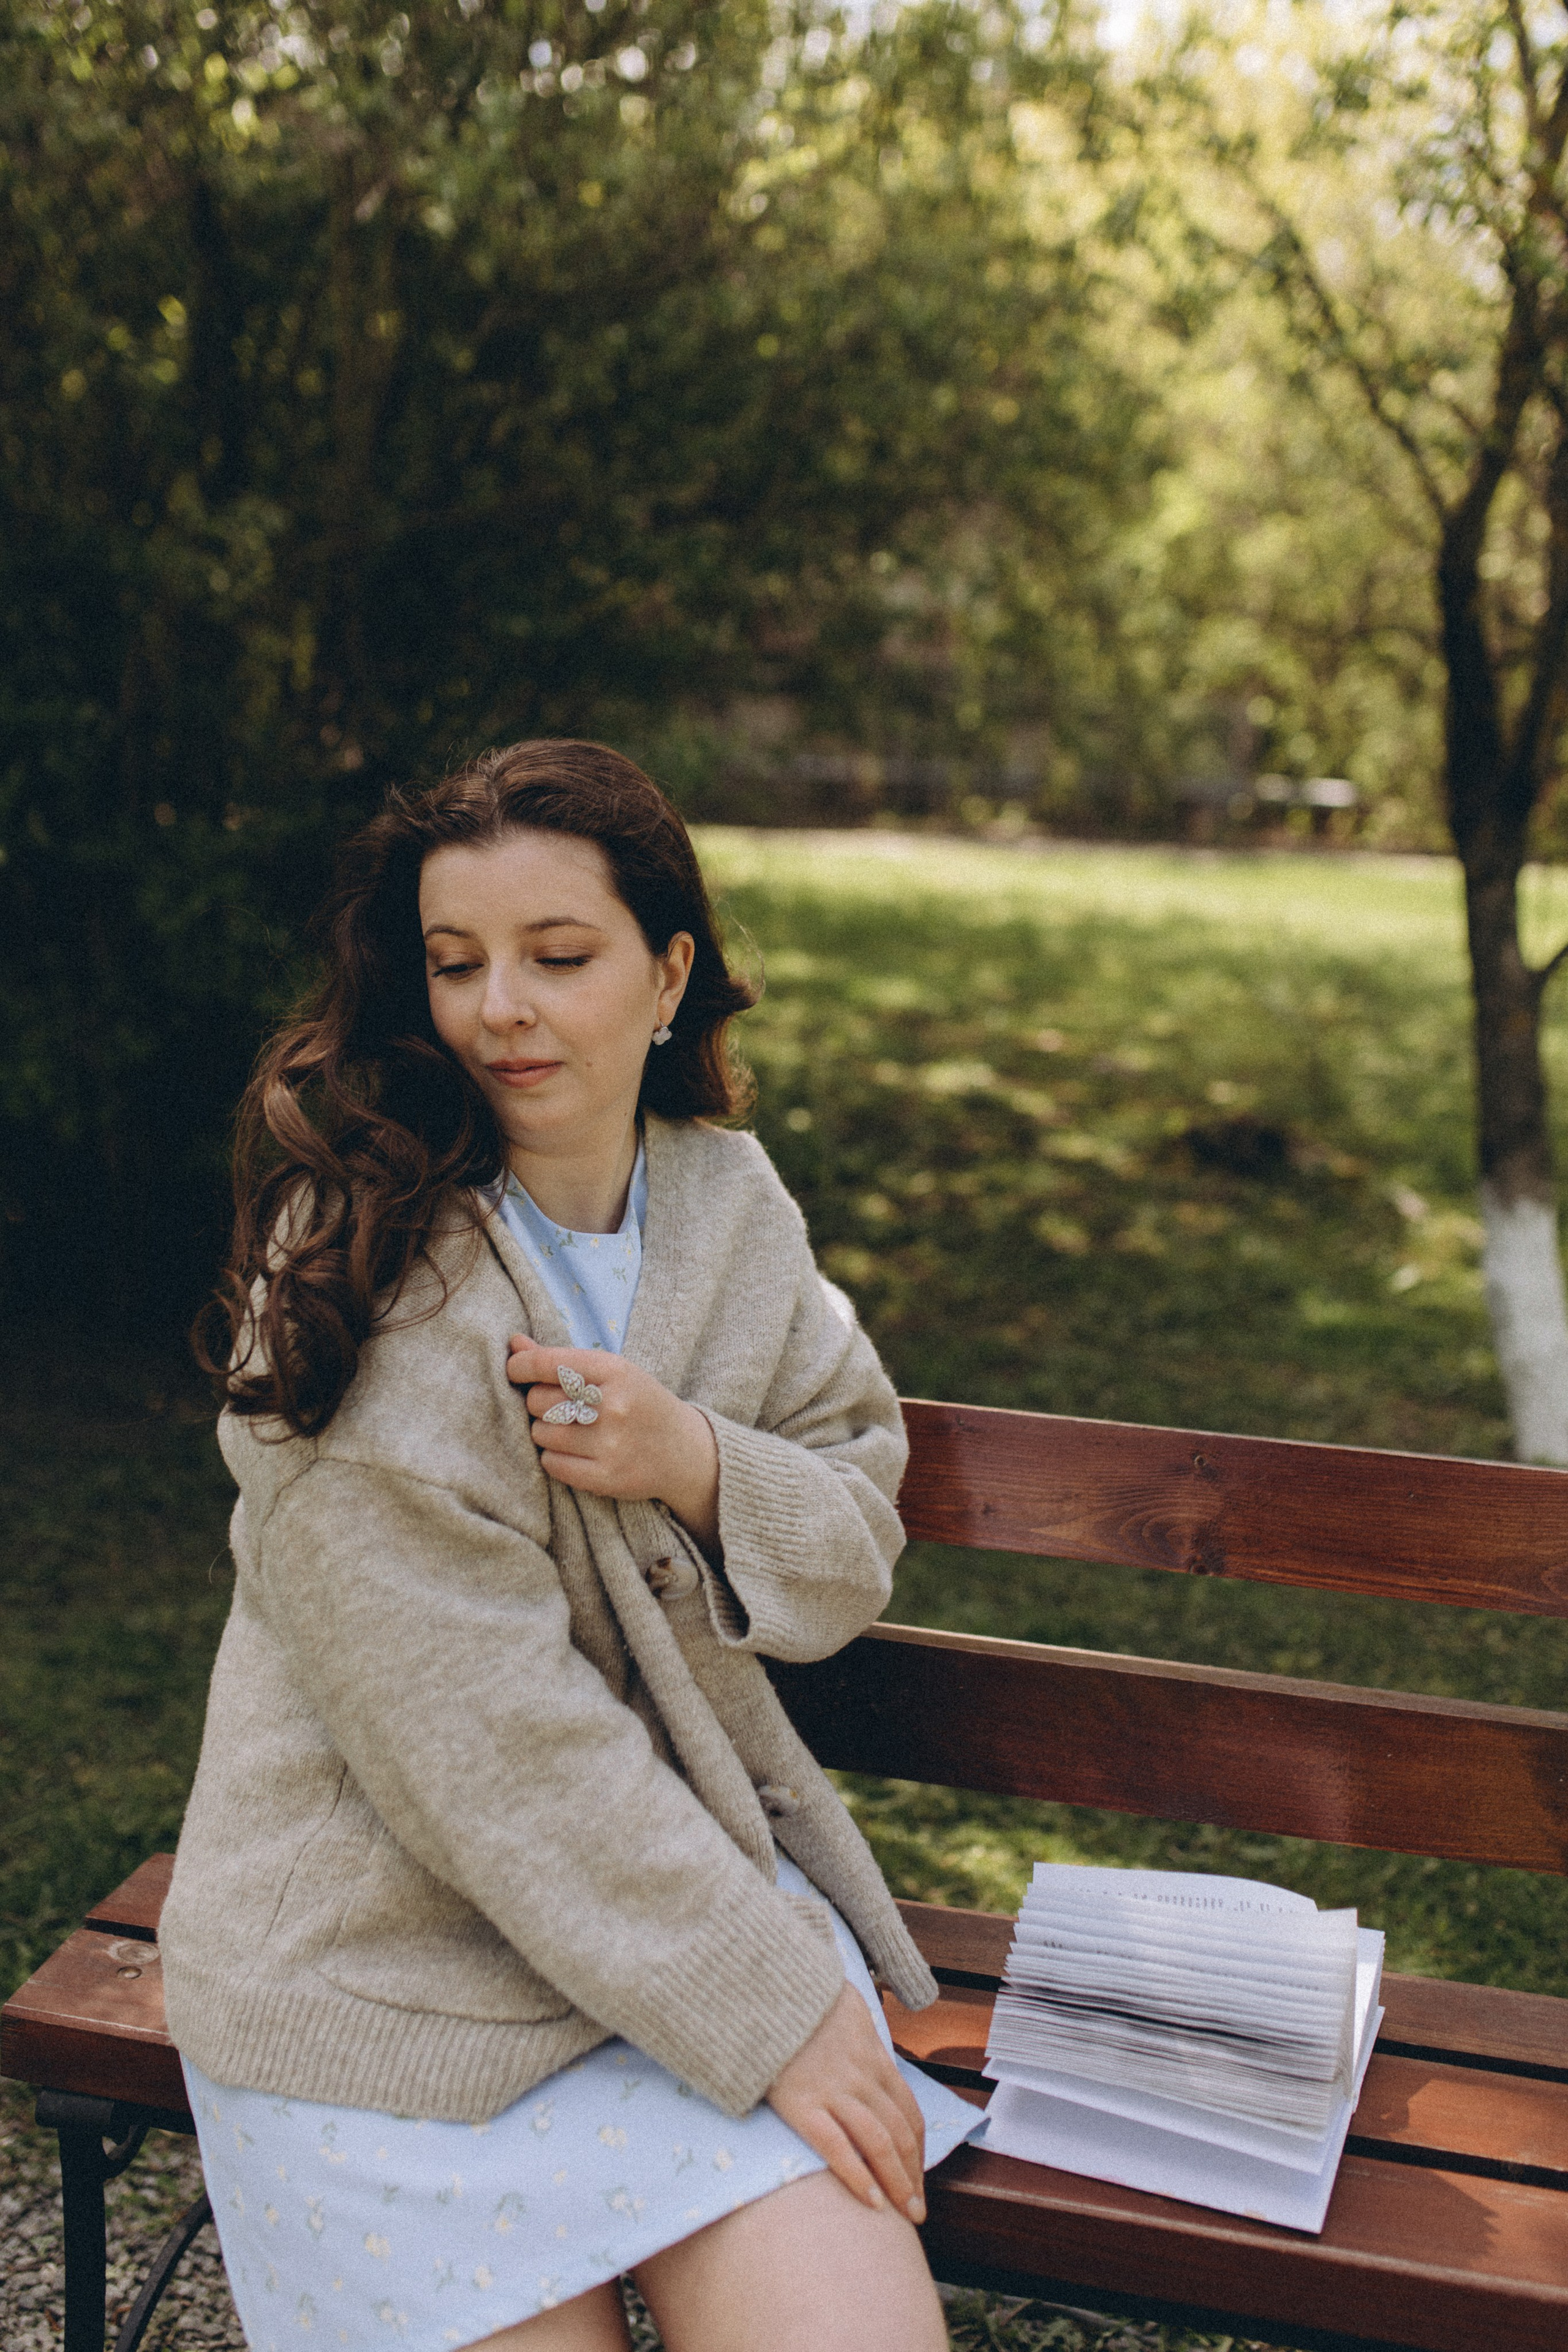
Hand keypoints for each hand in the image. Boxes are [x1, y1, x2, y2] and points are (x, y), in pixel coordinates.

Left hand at [506, 1336, 720, 1551]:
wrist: (684, 1452)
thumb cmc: (639, 1403)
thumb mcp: (611, 1371)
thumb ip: (560, 1359)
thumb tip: (513, 1343)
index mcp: (615, 1371)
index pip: (548, 1363)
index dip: (520, 1365)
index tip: (515, 1369)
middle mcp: (613, 1406)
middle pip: (538, 1401)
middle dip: (539, 1403)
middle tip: (560, 1407)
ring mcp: (610, 1445)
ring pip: (540, 1433)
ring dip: (546, 1432)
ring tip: (571, 1430)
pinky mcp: (606, 1478)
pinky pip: (551, 1463)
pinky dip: (555, 1458)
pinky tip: (576, 1452)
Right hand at [766, 1984, 926, 2221]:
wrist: (765, 1986)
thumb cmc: (801, 1995)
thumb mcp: (845, 2004)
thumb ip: (858, 2029)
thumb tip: (864, 2041)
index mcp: (873, 2055)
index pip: (909, 2110)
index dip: (919, 2148)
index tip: (919, 2174)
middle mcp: (861, 2075)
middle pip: (900, 2132)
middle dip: (913, 2175)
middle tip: (917, 2210)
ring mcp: (832, 2090)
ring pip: (878, 2143)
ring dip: (896, 2183)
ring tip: (903, 2214)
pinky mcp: (801, 2103)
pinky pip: (836, 2146)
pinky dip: (858, 2176)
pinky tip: (871, 2202)